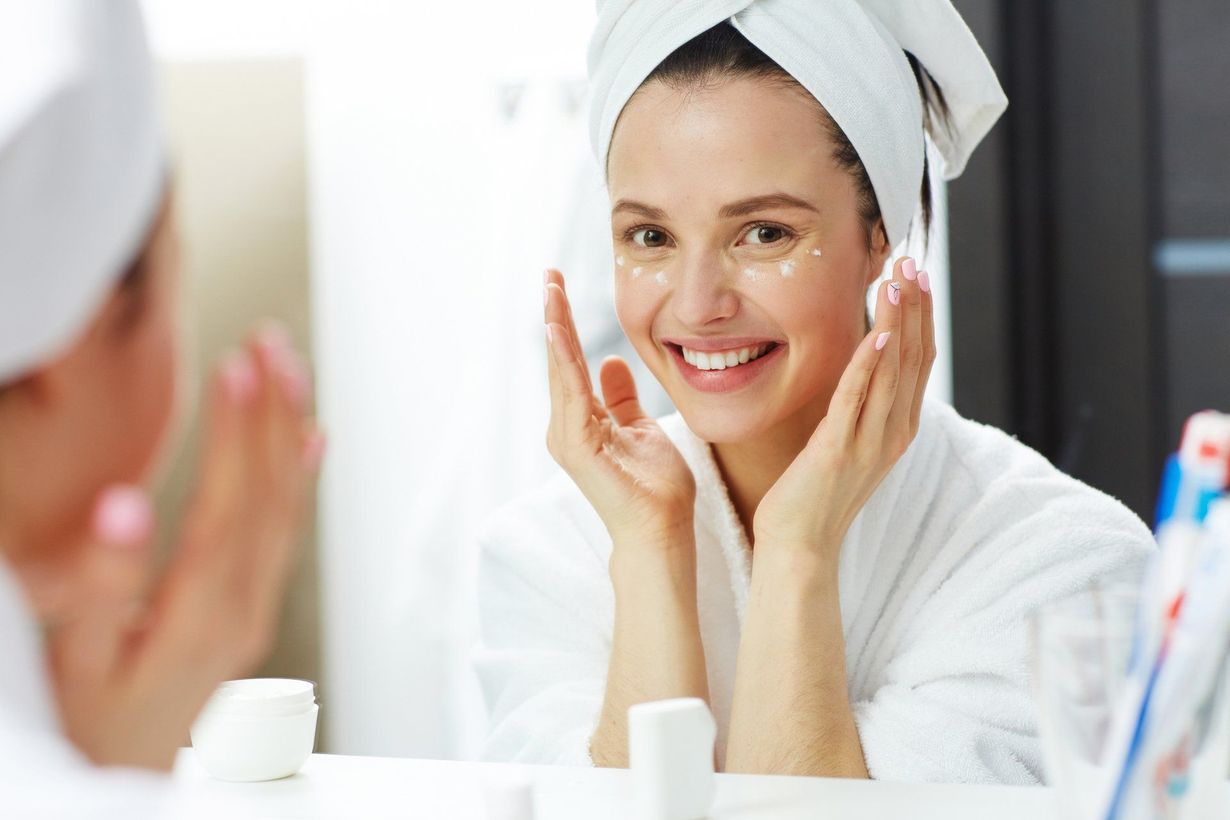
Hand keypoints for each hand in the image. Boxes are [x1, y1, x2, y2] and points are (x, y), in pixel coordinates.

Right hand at [20, 325, 322, 769]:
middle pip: (272, 494)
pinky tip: (311, 439)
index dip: (239, 431)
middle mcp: (244, 606)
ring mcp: (255, 608)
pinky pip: (287, 533)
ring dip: (290, 432)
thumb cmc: (91, 724)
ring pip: (287, 507)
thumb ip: (103, 590)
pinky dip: (301, 479)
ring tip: (289, 367)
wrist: (121, 782)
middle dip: (274, 412)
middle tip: (270, 340)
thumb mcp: (79, 664)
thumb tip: (126, 508)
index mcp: (202, 612)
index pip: (232, 503)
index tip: (239, 363)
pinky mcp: (252, 611)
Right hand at [543, 269, 694, 546]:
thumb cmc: (655, 489)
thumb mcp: (641, 429)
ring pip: (559, 371)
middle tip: (549, 274)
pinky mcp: (577, 446)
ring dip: (555, 328)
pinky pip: (570, 393)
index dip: (565, 324)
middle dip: (554, 315)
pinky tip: (559, 331)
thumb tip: (611, 362)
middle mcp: (567, 428)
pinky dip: (565, 360)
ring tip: (551, 290)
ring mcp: (568, 438)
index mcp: (582, 422)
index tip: (560, 286)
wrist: (662, 531)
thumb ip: (621, 398)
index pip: (570, 363)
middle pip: (558, 361)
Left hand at [753, 257, 934, 560]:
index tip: (918, 275)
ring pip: (891, 372)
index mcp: (898, 428)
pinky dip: (868, 366)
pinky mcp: (838, 450)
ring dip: (896, 323)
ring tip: (898, 280)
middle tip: (912, 261)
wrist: (800, 545)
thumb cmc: (816, 492)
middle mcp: (892, 433)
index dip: (921, 316)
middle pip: (913, 358)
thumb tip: (865, 362)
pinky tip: (876, 334)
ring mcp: (868, 442)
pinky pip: (857, 400)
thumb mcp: (848, 440)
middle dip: (914, 307)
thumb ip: (862, 405)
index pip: (919, 360)